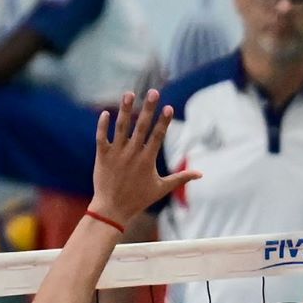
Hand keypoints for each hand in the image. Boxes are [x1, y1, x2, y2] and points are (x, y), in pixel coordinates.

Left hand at [88, 90, 199, 224]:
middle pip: (142, 126)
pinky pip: (102, 137)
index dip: (164, 121)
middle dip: (148, 108)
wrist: (112, 209)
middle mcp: (132, 153)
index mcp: (147, 159)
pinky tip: (106, 113)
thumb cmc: (139, 199)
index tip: (168, 106)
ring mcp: (116, 153)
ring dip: (125, 109)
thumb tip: (201, 174)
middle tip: (153, 92)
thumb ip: (181, 178)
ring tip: (129, 93)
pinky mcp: (103, 156)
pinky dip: (103, 125)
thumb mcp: (162, 189)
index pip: (158, 135)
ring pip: (121, 127)